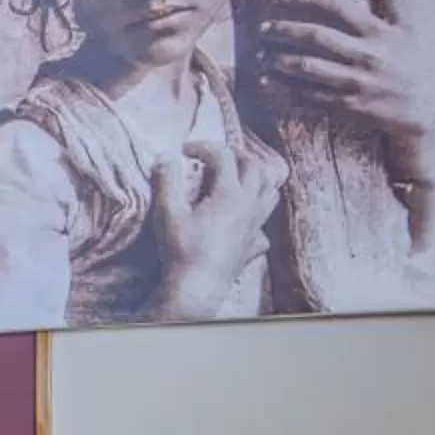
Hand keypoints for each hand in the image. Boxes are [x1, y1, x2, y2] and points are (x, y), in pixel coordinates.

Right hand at [149, 136, 284, 321]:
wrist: (197, 287)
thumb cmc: (181, 249)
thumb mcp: (167, 212)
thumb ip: (166, 180)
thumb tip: (165, 156)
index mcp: (230, 193)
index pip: (223, 156)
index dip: (203, 147)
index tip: (184, 151)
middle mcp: (249, 205)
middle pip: (255, 167)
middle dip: (236, 156)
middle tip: (215, 158)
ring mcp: (255, 226)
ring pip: (270, 192)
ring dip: (256, 179)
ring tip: (237, 180)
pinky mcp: (253, 245)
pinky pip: (264, 226)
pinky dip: (256, 217)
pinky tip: (242, 222)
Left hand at [260, 0, 434, 186]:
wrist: (430, 108)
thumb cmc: (417, 63)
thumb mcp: (409, 28)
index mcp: (379, 33)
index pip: (339, 8)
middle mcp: (366, 55)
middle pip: (317, 37)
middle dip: (285, 30)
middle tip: (263, 28)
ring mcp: (356, 82)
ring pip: (308, 68)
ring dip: (279, 60)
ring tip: (260, 54)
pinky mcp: (349, 105)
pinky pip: (310, 96)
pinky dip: (286, 88)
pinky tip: (268, 81)